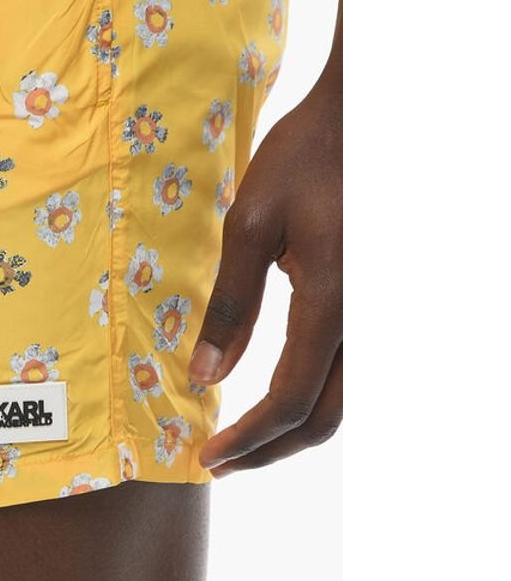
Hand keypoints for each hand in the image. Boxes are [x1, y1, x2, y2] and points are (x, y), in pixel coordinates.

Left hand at [189, 0, 341, 479]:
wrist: (362, 118)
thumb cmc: (303, 158)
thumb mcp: (250, 225)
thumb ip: (230, 305)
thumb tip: (205, 377)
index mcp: (332, 302)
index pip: (290, 398)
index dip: (247, 437)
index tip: (205, 457)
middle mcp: (365, 320)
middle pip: (326, 418)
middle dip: (270, 450)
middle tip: (218, 462)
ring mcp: (376, 316)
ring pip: (344, 403)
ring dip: (293, 432)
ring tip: (241, 443)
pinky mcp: (373, 308)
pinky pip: (349, 375)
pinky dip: (312, 402)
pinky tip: (276, 402)